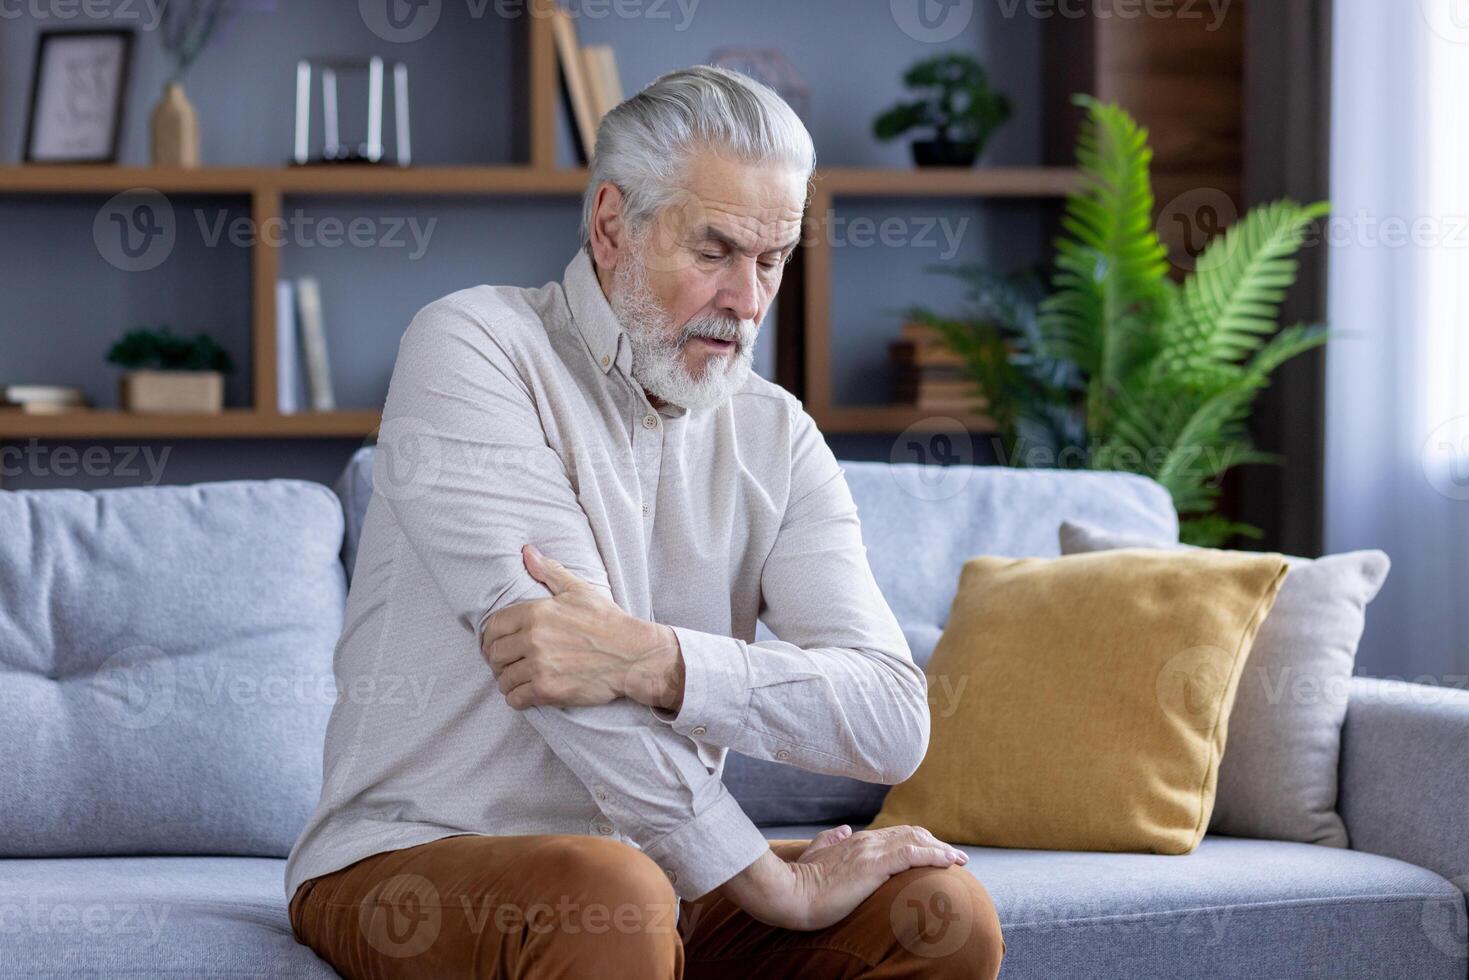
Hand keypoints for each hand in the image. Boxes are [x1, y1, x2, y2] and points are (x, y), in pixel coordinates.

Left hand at [480, 545, 684, 710]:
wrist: (633, 655)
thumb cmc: (607, 622)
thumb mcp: (580, 590)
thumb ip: (550, 572)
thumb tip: (527, 551)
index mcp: (536, 613)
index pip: (494, 626)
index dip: (492, 636)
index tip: (499, 643)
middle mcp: (533, 639)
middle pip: (494, 654)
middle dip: (498, 660)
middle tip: (509, 663)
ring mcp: (539, 666)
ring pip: (503, 678)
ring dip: (507, 680)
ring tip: (518, 679)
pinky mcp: (547, 690)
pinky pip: (515, 698)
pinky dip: (517, 698)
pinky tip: (526, 693)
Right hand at [714, 824, 967, 930]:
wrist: (788, 893)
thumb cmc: (798, 883)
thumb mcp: (813, 856)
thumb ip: (828, 840)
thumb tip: (842, 828)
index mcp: (853, 842)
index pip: (893, 835)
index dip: (916, 840)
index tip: (933, 849)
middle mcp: (865, 841)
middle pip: (910, 834)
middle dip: (934, 843)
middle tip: (953, 856)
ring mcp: (871, 852)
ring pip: (916, 841)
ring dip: (942, 849)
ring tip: (960, 859)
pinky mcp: (874, 866)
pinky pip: (914, 855)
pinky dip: (936, 855)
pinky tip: (950, 861)